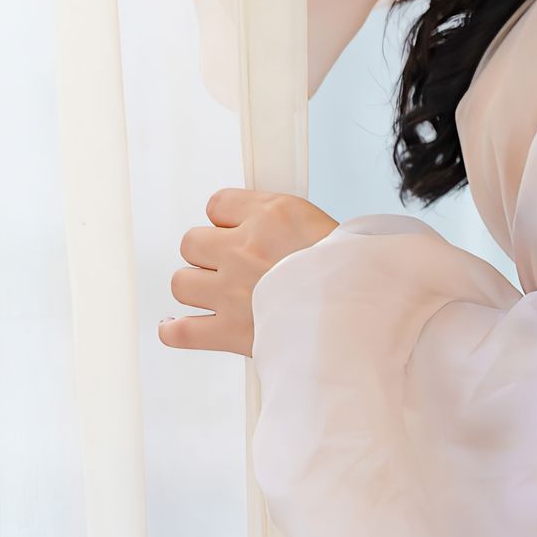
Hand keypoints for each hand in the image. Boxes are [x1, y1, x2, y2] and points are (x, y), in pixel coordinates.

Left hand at [159, 188, 338, 356]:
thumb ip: (279, 220)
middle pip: (191, 242)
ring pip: (181, 283)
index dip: (227, 221)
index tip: (241, 234)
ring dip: (196, 289)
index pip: (217, 204)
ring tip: (218, 296)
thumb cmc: (349, 271)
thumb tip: (243, 221)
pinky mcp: (230, 332)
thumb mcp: (319, 224)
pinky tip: (177, 325)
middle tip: (235, 268)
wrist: (361, 317)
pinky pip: (181, 331)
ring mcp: (232, 292)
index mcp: (271, 216)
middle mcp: (244, 249)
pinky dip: (175, 330)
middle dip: (209, 255)